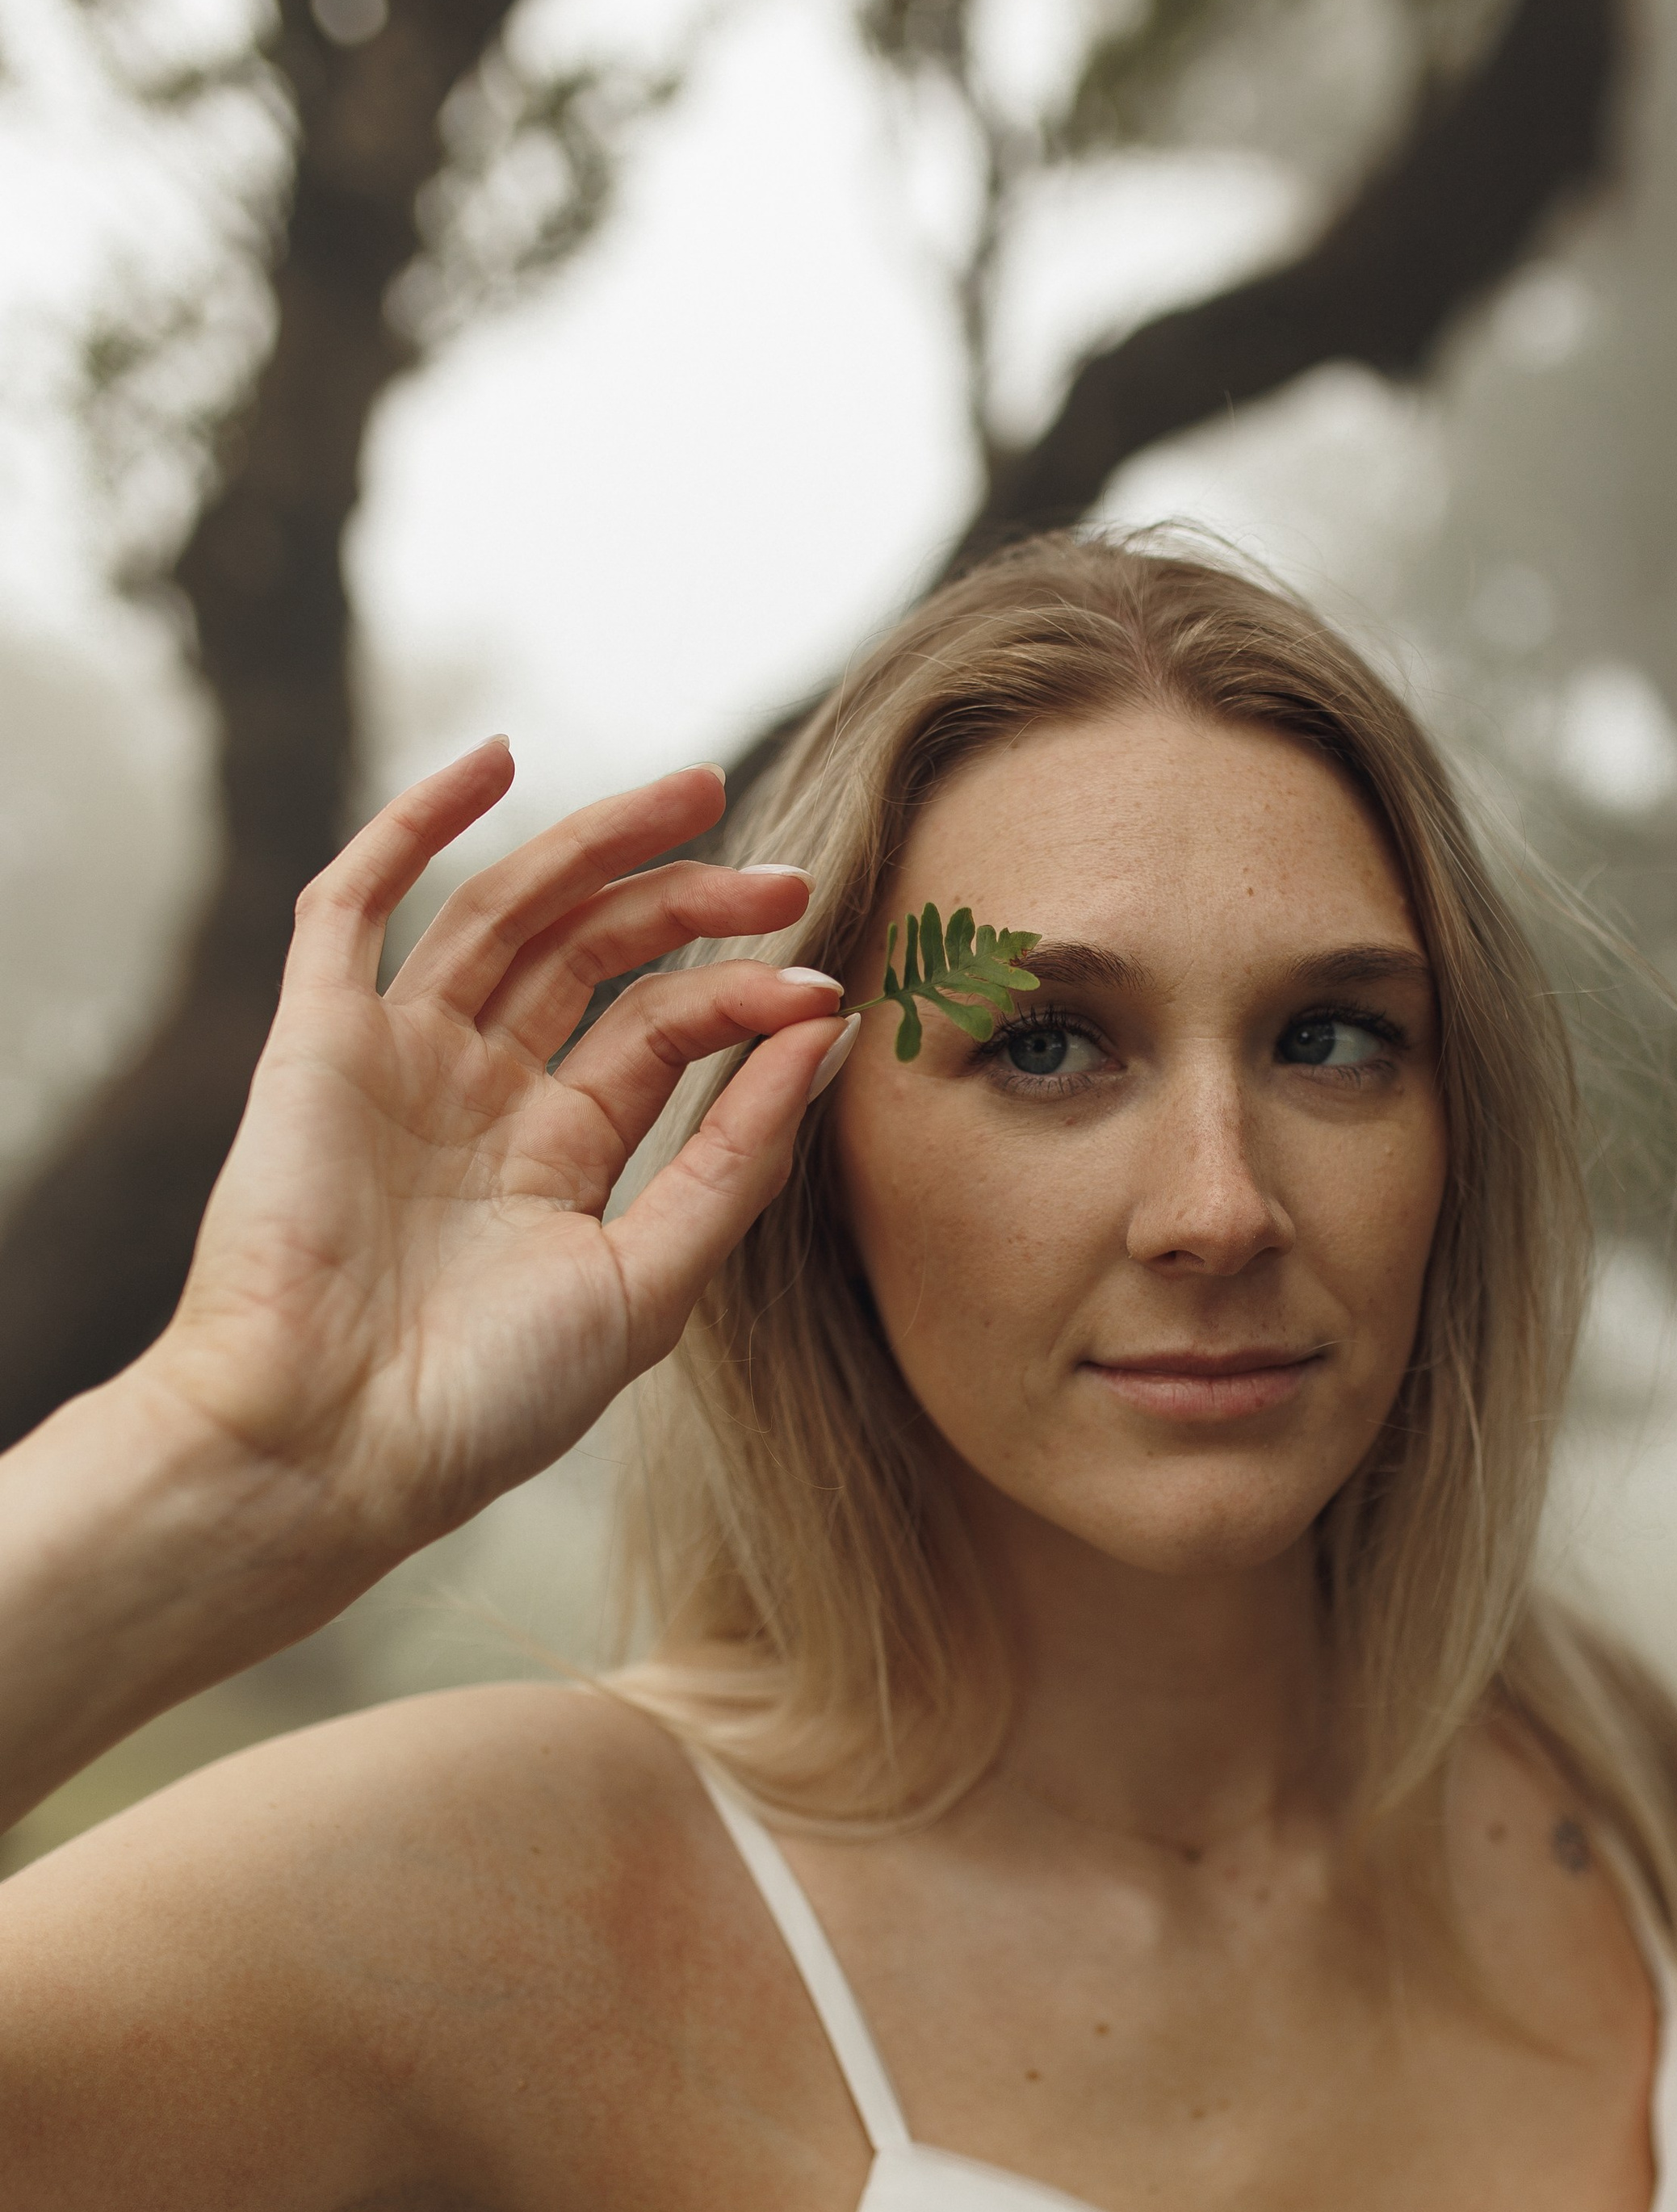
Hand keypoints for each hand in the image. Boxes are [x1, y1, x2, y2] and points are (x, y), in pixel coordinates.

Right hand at [138, 740, 848, 1566]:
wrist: (330, 1448)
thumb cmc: (489, 1400)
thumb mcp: (651, 1282)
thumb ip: (736, 1159)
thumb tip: (826, 1035)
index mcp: (558, 1156)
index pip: (661, 1032)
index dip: (744, 998)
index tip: (822, 986)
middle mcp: (480, 1095)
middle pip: (593, 955)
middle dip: (689, 902)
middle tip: (784, 872)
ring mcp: (397, 1060)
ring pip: (505, 912)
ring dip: (594, 845)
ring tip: (692, 792)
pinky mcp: (316, 1042)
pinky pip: (356, 906)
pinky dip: (415, 826)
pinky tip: (493, 763)